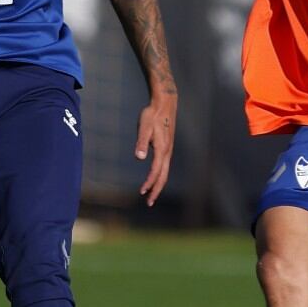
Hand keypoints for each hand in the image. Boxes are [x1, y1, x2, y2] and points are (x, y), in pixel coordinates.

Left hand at [133, 91, 176, 205]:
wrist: (164, 103)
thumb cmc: (152, 114)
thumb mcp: (144, 126)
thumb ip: (141, 142)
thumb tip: (139, 157)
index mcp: (162, 149)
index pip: (156, 171)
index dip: (149, 183)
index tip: (142, 192)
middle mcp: (167, 152)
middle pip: (163, 176)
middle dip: (156, 190)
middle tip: (149, 203)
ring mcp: (168, 150)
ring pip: (165, 173)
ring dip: (158, 185)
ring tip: (150, 195)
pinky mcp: (167, 147)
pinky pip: (164, 167)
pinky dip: (159, 176)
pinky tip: (153, 178)